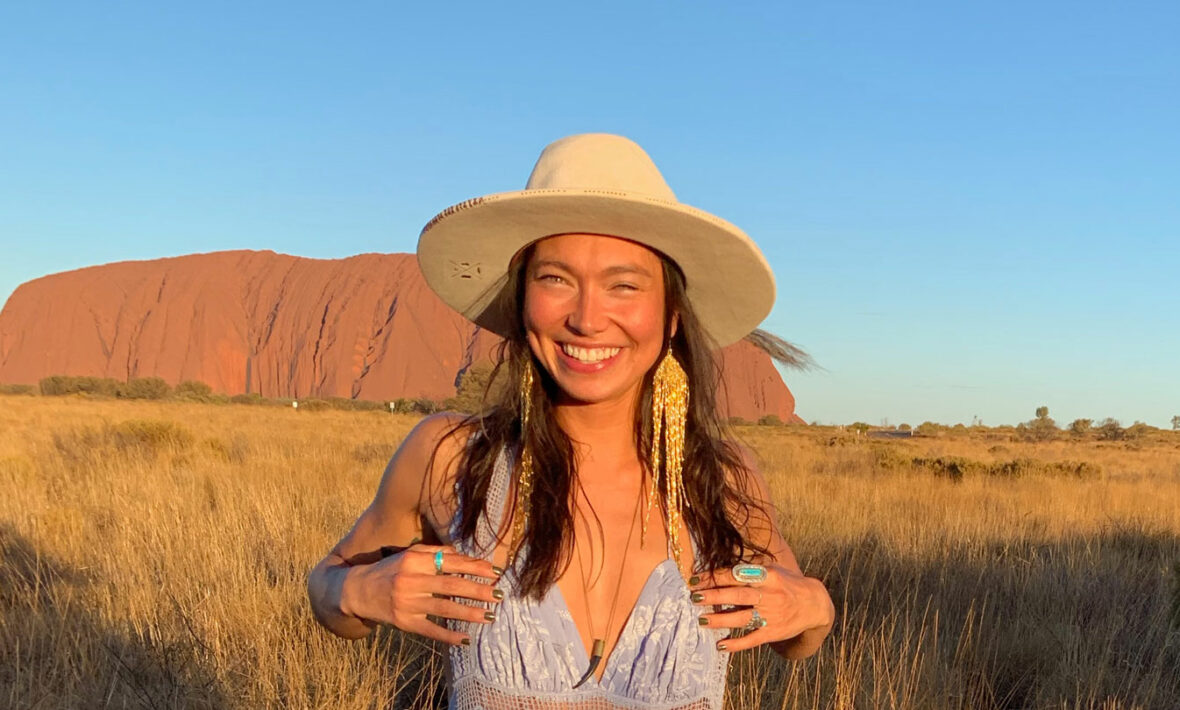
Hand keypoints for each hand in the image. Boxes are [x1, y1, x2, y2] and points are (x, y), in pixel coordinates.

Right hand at [342, 544, 502, 645]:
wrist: (357, 591)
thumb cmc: (389, 569)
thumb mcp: (408, 555)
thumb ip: (434, 553)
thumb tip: (463, 555)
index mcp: (414, 560)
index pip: (450, 563)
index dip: (474, 567)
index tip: (495, 572)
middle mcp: (411, 581)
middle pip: (451, 585)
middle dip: (478, 590)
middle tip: (499, 594)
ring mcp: (407, 603)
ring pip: (444, 609)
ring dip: (470, 613)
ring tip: (490, 616)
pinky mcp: (403, 623)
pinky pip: (430, 630)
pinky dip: (449, 635)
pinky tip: (465, 639)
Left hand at [690, 564, 833, 652]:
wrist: (814, 604)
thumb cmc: (786, 583)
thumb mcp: (771, 570)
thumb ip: (748, 570)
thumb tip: (717, 571)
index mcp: (767, 576)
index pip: (737, 575)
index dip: (715, 577)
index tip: (696, 579)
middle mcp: (769, 595)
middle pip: (738, 596)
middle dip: (715, 596)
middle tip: (694, 597)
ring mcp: (771, 616)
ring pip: (742, 618)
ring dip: (720, 620)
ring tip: (701, 620)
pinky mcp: (773, 633)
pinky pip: (752, 640)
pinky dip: (736, 644)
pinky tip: (720, 645)